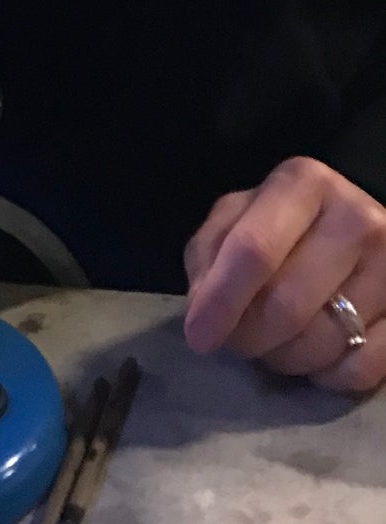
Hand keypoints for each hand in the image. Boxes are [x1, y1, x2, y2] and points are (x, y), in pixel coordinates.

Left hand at [185, 157, 385, 393]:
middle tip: (236, 343)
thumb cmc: (284, 223)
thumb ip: (211, 251)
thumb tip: (203, 306)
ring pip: (323, 341)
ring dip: (284, 358)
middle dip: (249, 337)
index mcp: (302, 184)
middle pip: (286, 304)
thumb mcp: (240, 216)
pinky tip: (314, 357)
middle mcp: (355, 217)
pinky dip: (327, 375)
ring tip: (273, 344)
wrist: (359, 229)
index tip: (198, 336)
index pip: (254, 250)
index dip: (222, 300)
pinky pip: (362, 368)